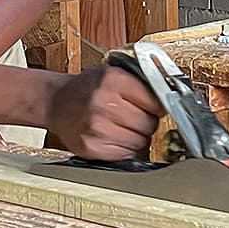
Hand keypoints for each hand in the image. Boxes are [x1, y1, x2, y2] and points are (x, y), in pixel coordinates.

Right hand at [44, 65, 165, 160]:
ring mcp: (96, 128)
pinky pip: (125, 155)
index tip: (155, 107)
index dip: (158, 106)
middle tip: (134, 117)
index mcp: (112, 80)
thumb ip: (140, 83)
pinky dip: (124, 149)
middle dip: (147, 122)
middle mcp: (103, 103)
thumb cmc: (88, 88)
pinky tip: (113, 137)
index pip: (155, 101)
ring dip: (136, 137)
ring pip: (139, 142)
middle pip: (148, 124)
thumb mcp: (112, 73)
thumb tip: (172, 97)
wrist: (56, 102)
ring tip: (122, 126)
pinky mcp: (91, 147)